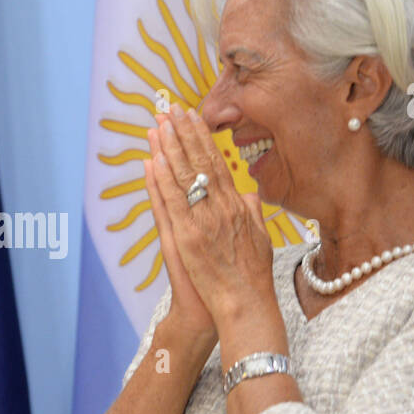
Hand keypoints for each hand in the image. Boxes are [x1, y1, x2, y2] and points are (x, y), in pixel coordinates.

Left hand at [148, 105, 275, 328]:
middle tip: (170, 109)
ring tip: (158, 124)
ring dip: (169, 148)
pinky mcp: (188, 237)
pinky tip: (153, 160)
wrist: (245, 305)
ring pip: (183, 177)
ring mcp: (204, 221)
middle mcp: (221, 208)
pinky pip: (172, 203)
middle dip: (184, 134)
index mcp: (237, 206)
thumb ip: (253, 213)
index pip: (217, 163)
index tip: (192, 117)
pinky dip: (162, 181)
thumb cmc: (252, 276)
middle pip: (199, 163)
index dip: (203, 138)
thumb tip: (249, 193)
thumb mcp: (260, 238)